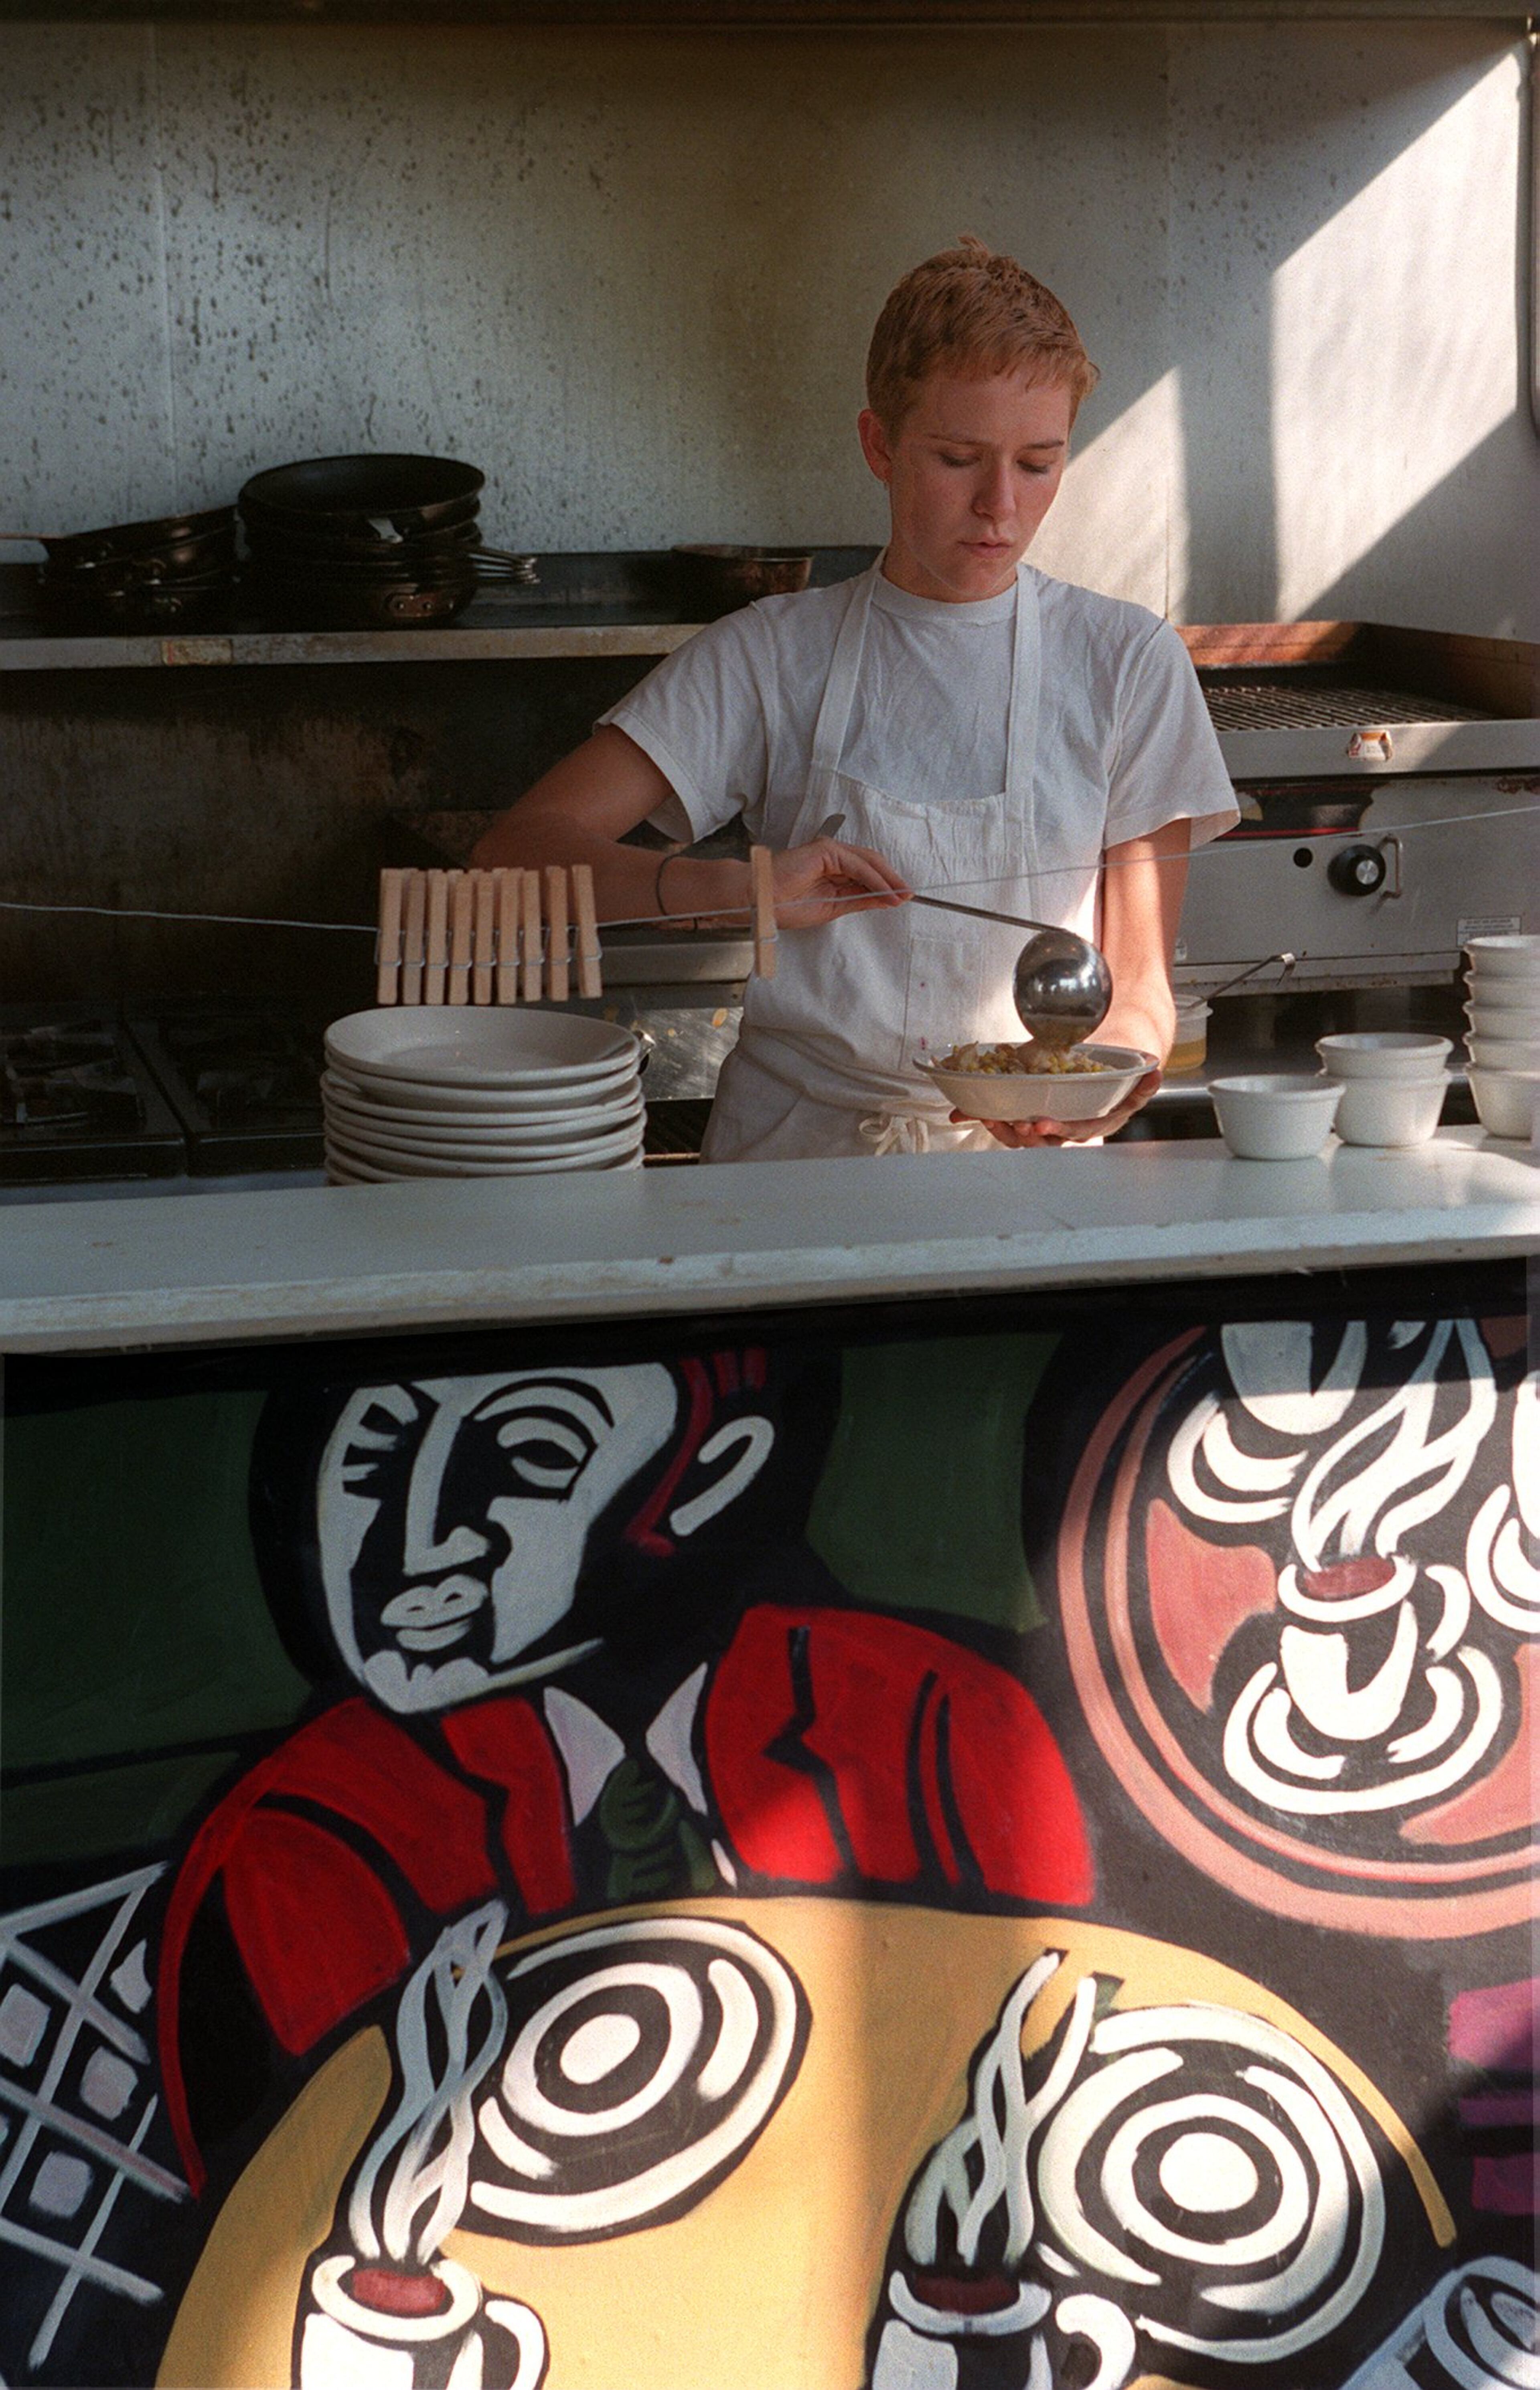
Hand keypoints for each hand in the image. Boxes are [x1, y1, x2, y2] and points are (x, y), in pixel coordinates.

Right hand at [771, 838, 909, 930]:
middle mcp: (832, 857)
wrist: (760, 902)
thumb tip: (886, 899)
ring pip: (868, 863)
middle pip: (871, 865)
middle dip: (892, 880)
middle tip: (909, 895)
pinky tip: (886, 890)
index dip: (886, 885)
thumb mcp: (832, 907)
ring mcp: (829, 852)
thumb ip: (858, 900)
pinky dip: (875, 878)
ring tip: (902, 894)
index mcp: (831, 870)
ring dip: (888, 879)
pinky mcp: (826, 851)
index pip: (866, 874)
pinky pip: (858, 865)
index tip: (902, 898)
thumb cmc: (785, 906)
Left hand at [956, 1067, 1161, 1146]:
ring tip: (978, 1114)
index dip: (1055, 1130)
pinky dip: (982, 1116)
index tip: (1040, 1124)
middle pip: (1036, 1141)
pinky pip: (1001, 1122)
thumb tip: (1155, 1075)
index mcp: (1087, 1125)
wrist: (1098, 1089)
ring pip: (1015, 1136)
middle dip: (1017, 1133)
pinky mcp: (1022, 1118)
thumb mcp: (1131, 1089)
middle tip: (1001, 1120)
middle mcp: (1062, 1131)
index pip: (1071, 1131)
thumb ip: (1143, 1086)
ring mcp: (1040, 1128)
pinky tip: (962, 1110)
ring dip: (995, 1126)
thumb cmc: (1111, 1089)